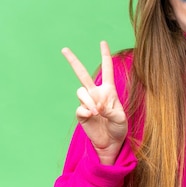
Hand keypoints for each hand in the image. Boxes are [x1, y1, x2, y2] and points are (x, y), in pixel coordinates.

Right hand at [62, 41, 127, 164]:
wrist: (111, 143)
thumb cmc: (119, 128)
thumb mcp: (121, 118)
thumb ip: (111, 109)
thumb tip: (97, 105)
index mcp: (109, 91)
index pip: (106, 70)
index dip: (105, 56)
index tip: (103, 42)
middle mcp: (96, 94)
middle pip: (82, 74)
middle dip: (73, 61)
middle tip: (64, 49)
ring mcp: (87, 103)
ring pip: (80, 91)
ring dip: (89, 100)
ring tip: (97, 112)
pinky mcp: (81, 114)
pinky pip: (79, 108)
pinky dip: (86, 111)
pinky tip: (92, 116)